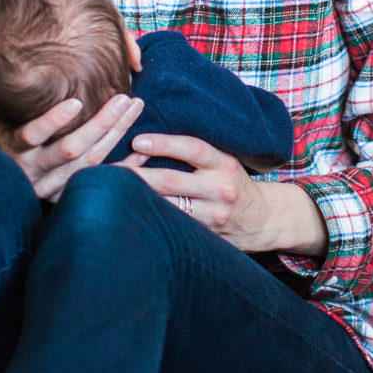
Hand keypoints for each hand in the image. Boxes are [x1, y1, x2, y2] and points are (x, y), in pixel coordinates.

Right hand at [0, 70, 143, 202]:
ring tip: (135, 106)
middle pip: (71, 149)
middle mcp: (35, 171)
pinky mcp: (70, 194)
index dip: (53, 121)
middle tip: (124, 98)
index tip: (76, 102)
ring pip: (91, 162)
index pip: (32, 135)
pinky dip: (124, 169)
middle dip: (100, 124)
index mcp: (13, 151)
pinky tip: (142, 152)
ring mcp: (54, 185)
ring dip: (116, 135)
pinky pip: (101, 182)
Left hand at [122, 134, 328, 256]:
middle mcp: (221, 189)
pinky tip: (128, 217)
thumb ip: (196, 153)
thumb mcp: (224, 161)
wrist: (265, 219)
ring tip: (109, 194)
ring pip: (168, 208)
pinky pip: (174, 229)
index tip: (136, 138)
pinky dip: (151, 221)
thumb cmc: (235, 182)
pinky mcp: (207, 238)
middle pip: (172, 181)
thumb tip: (149, 135)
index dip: (164, 143)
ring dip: (137, 201)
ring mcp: (214, 216)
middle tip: (108, 169)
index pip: (193, 148)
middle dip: (137, 175)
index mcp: (224, 163)